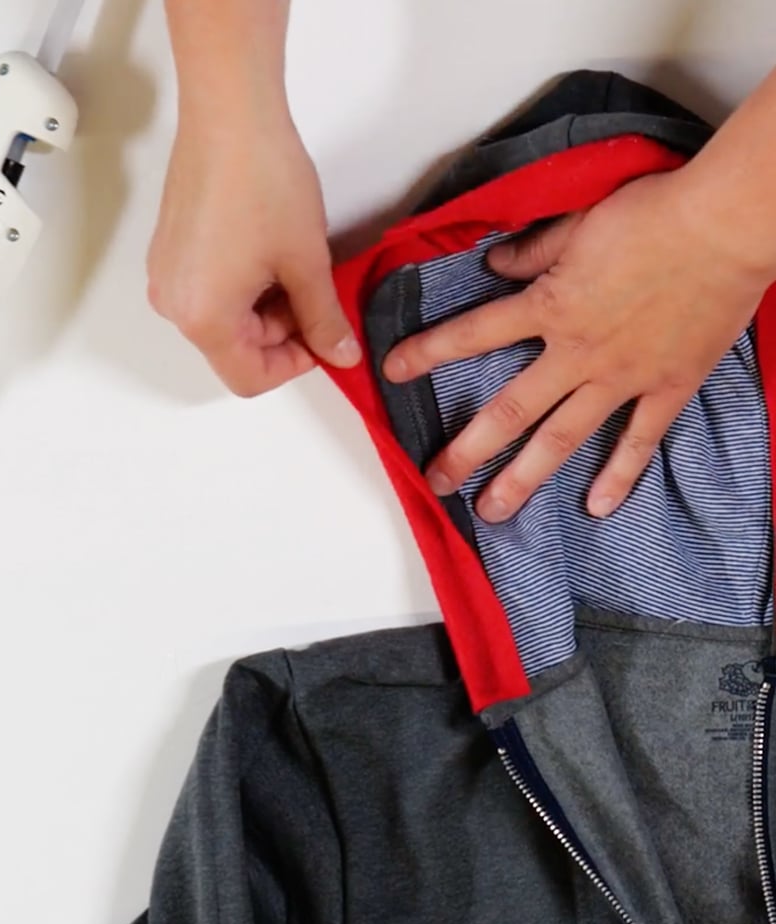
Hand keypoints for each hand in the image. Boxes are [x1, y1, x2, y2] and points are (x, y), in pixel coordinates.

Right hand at [147, 114, 360, 395]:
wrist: (229, 112)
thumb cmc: (263, 181)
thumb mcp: (306, 262)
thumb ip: (324, 319)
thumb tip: (340, 354)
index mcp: (203, 318)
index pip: (249, 378)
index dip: (294, 366)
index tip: (323, 338)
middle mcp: (174, 305)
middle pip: (236, 349)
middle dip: (283, 333)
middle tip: (317, 295)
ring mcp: (167, 277)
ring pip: (225, 321)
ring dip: (266, 308)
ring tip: (295, 265)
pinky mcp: (169, 252)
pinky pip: (209, 292)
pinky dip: (244, 287)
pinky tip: (269, 252)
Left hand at [382, 169, 771, 522]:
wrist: (727, 225)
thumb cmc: (652, 215)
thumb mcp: (577, 222)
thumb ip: (531, 252)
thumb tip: (493, 265)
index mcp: (548, 308)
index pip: (472, 335)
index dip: (427, 353)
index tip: (393, 373)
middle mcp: (575, 353)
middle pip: (508, 411)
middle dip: (467, 450)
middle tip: (436, 481)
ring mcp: (620, 378)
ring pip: (561, 439)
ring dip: (524, 478)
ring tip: (493, 511)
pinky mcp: (667, 387)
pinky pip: (639, 441)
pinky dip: (620, 476)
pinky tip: (597, 508)